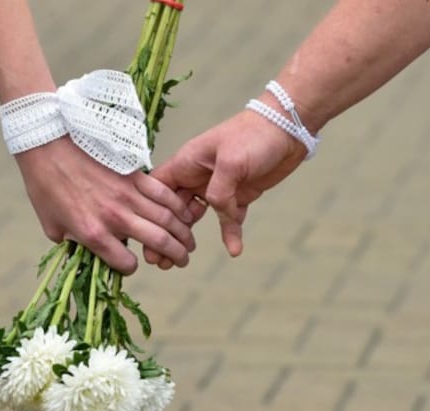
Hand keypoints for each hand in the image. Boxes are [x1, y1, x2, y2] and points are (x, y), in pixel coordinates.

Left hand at [15, 136, 196, 274]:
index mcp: (93, 233)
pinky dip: (178, 206)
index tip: (131, 263)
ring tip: (189, 243)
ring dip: (183, 233)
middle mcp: (116, 217)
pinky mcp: (134, 175)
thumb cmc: (43, 183)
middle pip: (159, 242)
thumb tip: (83, 249)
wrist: (47, 142)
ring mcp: (128, 195)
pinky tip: (185, 214)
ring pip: (168, 219)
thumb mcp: (51, 224)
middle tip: (182, 261)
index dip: (130, 266)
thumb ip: (71, 242)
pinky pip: (164, 194)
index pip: (126, 263)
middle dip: (175, 255)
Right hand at [149, 110, 307, 257]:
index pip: (157, 188)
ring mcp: (216, 187)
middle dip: (163, 233)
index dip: (148, 210)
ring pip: (194, 218)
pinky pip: (228, 219)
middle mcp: (196, 175)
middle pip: (171, 208)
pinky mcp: (237, 195)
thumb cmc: (255, 135)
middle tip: (156, 259)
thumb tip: (217, 213)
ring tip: (178, 262)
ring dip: (188, 238)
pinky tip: (234, 250)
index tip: (141, 234)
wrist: (289, 129)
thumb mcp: (231, 161)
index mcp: (187, 162)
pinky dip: (230, 234)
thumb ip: (219, 190)